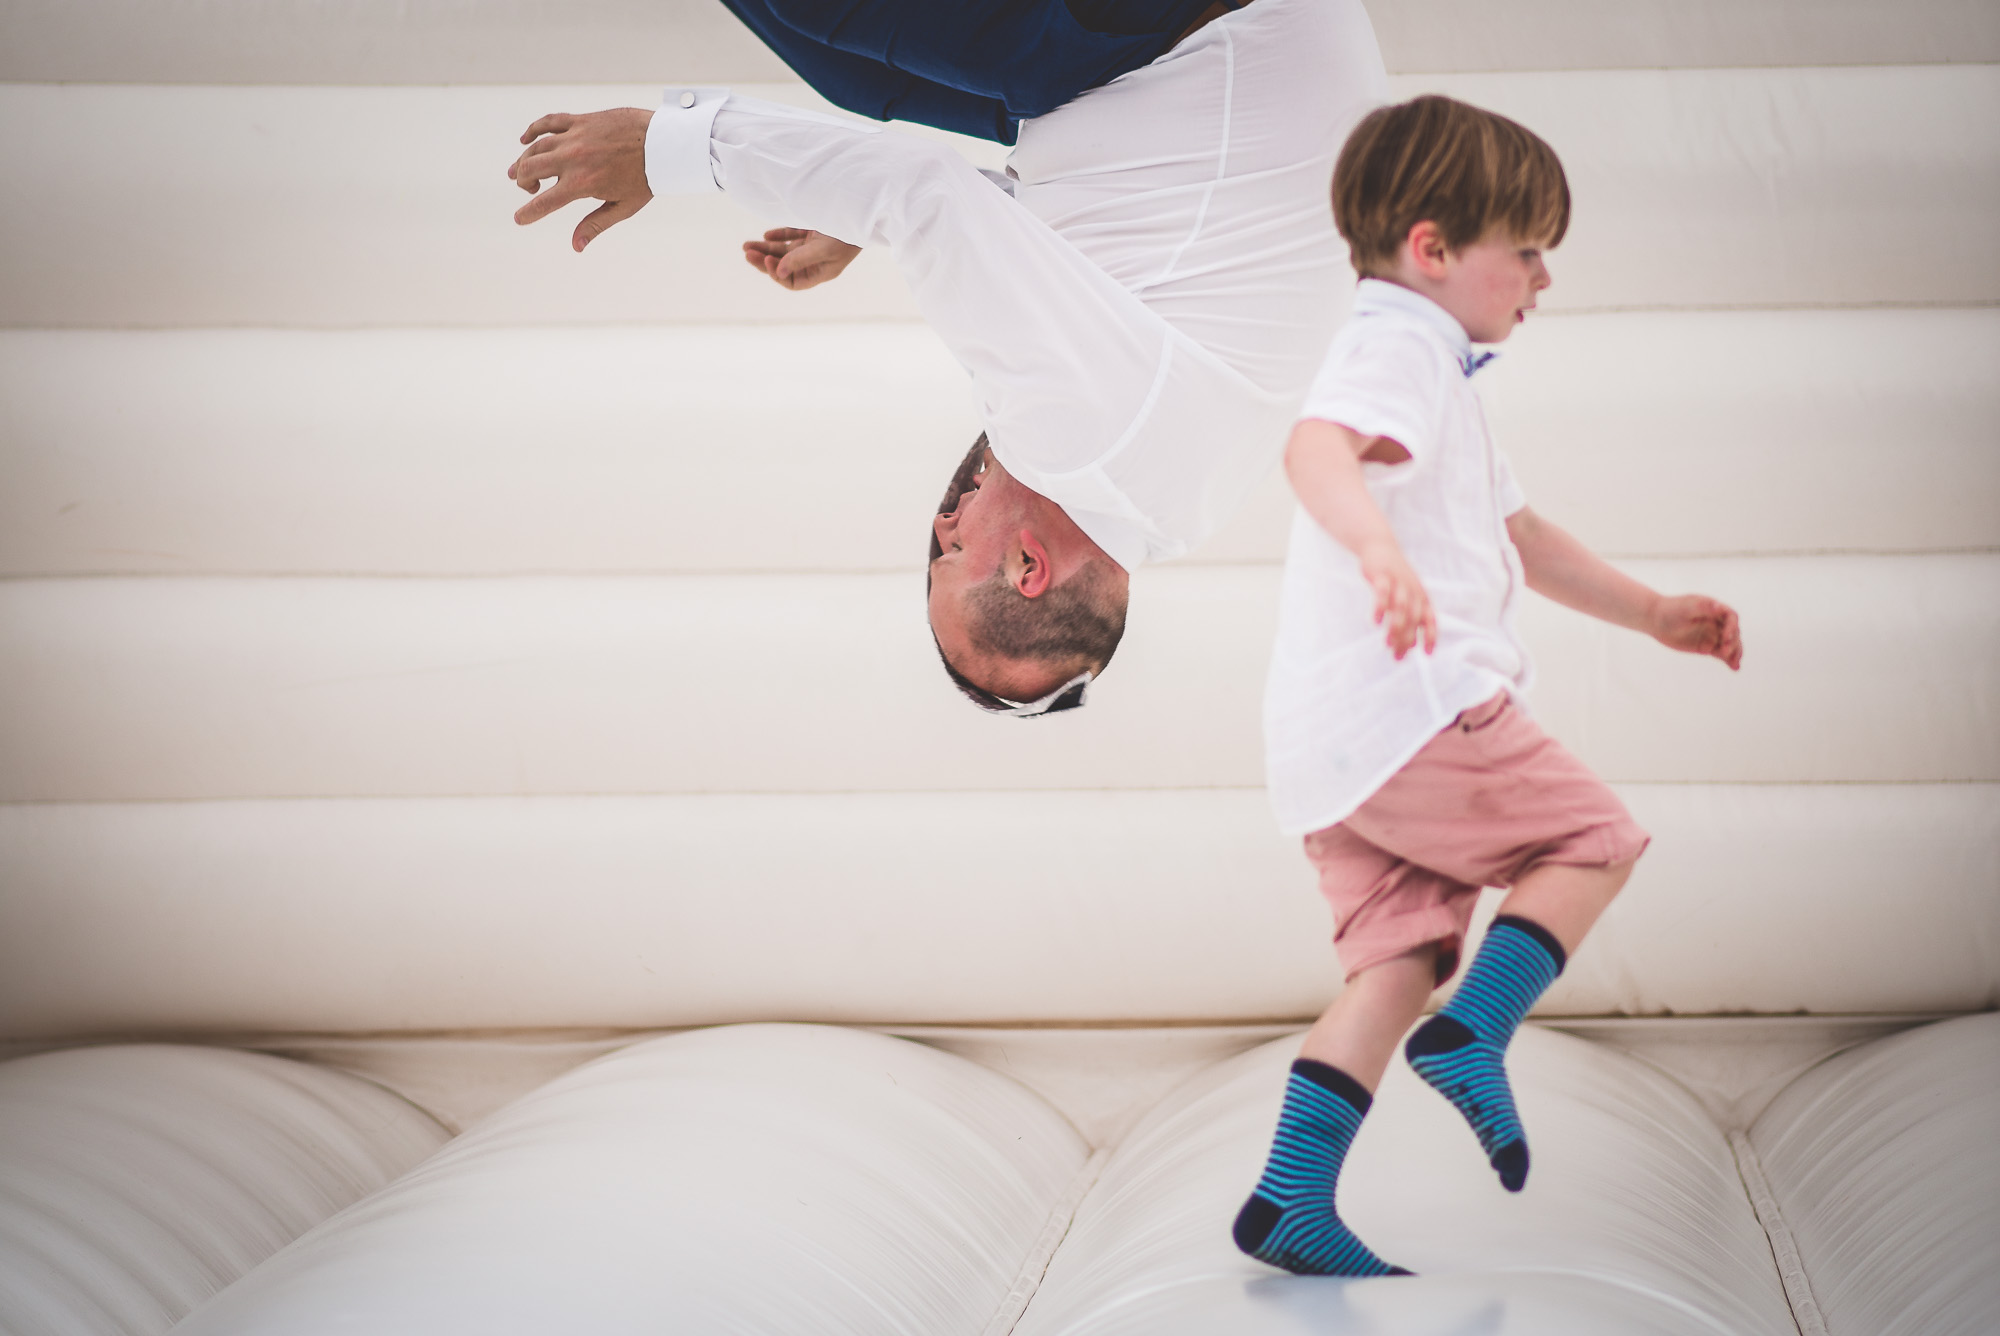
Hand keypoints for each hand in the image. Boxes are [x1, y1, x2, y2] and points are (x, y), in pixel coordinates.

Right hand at [509, 108, 654, 251]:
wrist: (662, 143)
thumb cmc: (646, 177)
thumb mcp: (623, 207)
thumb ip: (596, 224)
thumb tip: (576, 246)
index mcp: (582, 183)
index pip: (545, 202)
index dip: (528, 213)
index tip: (520, 219)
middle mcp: (573, 158)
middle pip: (531, 169)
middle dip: (524, 183)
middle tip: (530, 189)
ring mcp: (575, 136)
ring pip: (536, 146)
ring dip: (524, 160)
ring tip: (520, 171)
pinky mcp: (580, 120)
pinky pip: (549, 122)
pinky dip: (533, 130)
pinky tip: (525, 139)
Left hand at [742, 228, 861, 290]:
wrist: (862, 211)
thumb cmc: (847, 234)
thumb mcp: (824, 249)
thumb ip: (800, 259)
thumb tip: (776, 273)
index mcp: (820, 272)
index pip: (792, 281)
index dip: (776, 274)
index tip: (766, 261)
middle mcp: (814, 261)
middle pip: (783, 266)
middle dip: (764, 260)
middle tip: (747, 253)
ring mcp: (812, 245)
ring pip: (783, 251)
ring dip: (765, 248)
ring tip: (746, 246)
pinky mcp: (811, 231)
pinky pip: (791, 236)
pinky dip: (778, 235)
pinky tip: (766, 234)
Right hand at [1359, 538, 1435, 658]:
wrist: (1380, 547)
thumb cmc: (1394, 577)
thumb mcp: (1406, 595)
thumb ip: (1409, 616)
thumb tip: (1408, 645)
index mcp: (1421, 596)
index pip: (1430, 619)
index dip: (1431, 636)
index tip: (1427, 653)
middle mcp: (1413, 590)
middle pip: (1414, 618)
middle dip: (1407, 639)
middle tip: (1397, 656)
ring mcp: (1398, 582)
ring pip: (1401, 608)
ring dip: (1396, 627)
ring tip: (1387, 643)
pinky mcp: (1382, 575)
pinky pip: (1383, 593)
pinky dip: (1381, 608)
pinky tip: (1376, 622)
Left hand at [1649, 594, 1742, 669]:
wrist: (1656, 621)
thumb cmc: (1671, 610)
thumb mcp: (1686, 608)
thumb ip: (1703, 608)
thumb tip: (1719, 607)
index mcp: (1714, 609)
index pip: (1731, 617)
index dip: (1732, 627)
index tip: (1726, 637)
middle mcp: (1717, 622)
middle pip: (1733, 632)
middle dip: (1732, 642)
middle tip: (1724, 652)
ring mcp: (1713, 634)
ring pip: (1730, 645)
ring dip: (1735, 653)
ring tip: (1735, 664)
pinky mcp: (1707, 646)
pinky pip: (1721, 654)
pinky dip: (1729, 660)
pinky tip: (1735, 668)